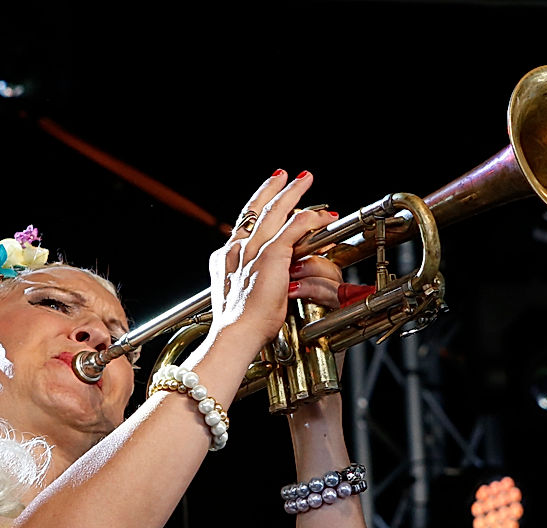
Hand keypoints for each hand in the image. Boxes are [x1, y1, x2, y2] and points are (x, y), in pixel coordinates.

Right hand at [207, 171, 334, 354]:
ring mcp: (253, 250)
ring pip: (276, 211)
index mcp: (224, 259)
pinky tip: (322, 216)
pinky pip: (294, 227)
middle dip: (271, 191)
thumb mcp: (239, 299)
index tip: (264, 198)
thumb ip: (250, 283)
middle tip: (283, 176)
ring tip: (304, 179)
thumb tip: (271, 279)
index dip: (255, 209)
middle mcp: (236, 249)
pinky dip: (310, 219)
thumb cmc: (237, 326)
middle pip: (256, 211)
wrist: (234, 333)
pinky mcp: (272, 256)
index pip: (242, 226)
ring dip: (293, 194)